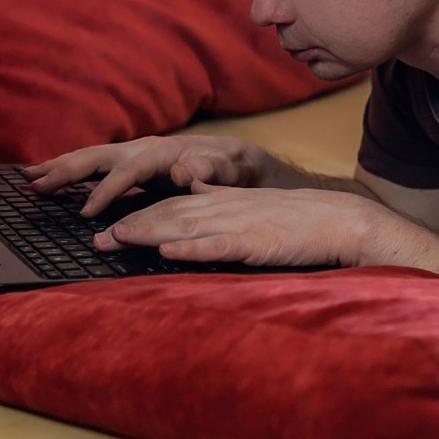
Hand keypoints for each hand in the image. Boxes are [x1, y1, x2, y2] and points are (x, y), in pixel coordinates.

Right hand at [24, 135, 262, 217]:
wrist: (232, 155)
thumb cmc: (230, 167)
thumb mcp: (228, 169)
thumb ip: (208, 171)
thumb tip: (183, 172)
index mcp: (162, 153)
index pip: (128, 171)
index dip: (106, 190)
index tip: (85, 212)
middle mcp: (141, 148)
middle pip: (97, 157)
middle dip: (66, 172)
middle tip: (36, 188)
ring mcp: (131, 152)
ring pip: (89, 157)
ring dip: (58, 167)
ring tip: (26, 179)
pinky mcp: (126, 161)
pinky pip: (91, 164)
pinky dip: (66, 169)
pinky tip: (44, 178)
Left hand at [94, 185, 379, 266]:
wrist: (343, 220)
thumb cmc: (302, 220)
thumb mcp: (257, 204)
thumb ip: (224, 197)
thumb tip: (195, 185)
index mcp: (227, 201)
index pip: (174, 205)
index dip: (140, 214)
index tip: (109, 228)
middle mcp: (227, 208)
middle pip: (170, 214)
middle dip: (131, 225)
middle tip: (96, 241)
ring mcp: (241, 224)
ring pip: (186, 226)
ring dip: (149, 234)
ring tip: (117, 241)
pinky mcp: (258, 242)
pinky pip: (219, 246)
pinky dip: (192, 249)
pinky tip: (169, 253)